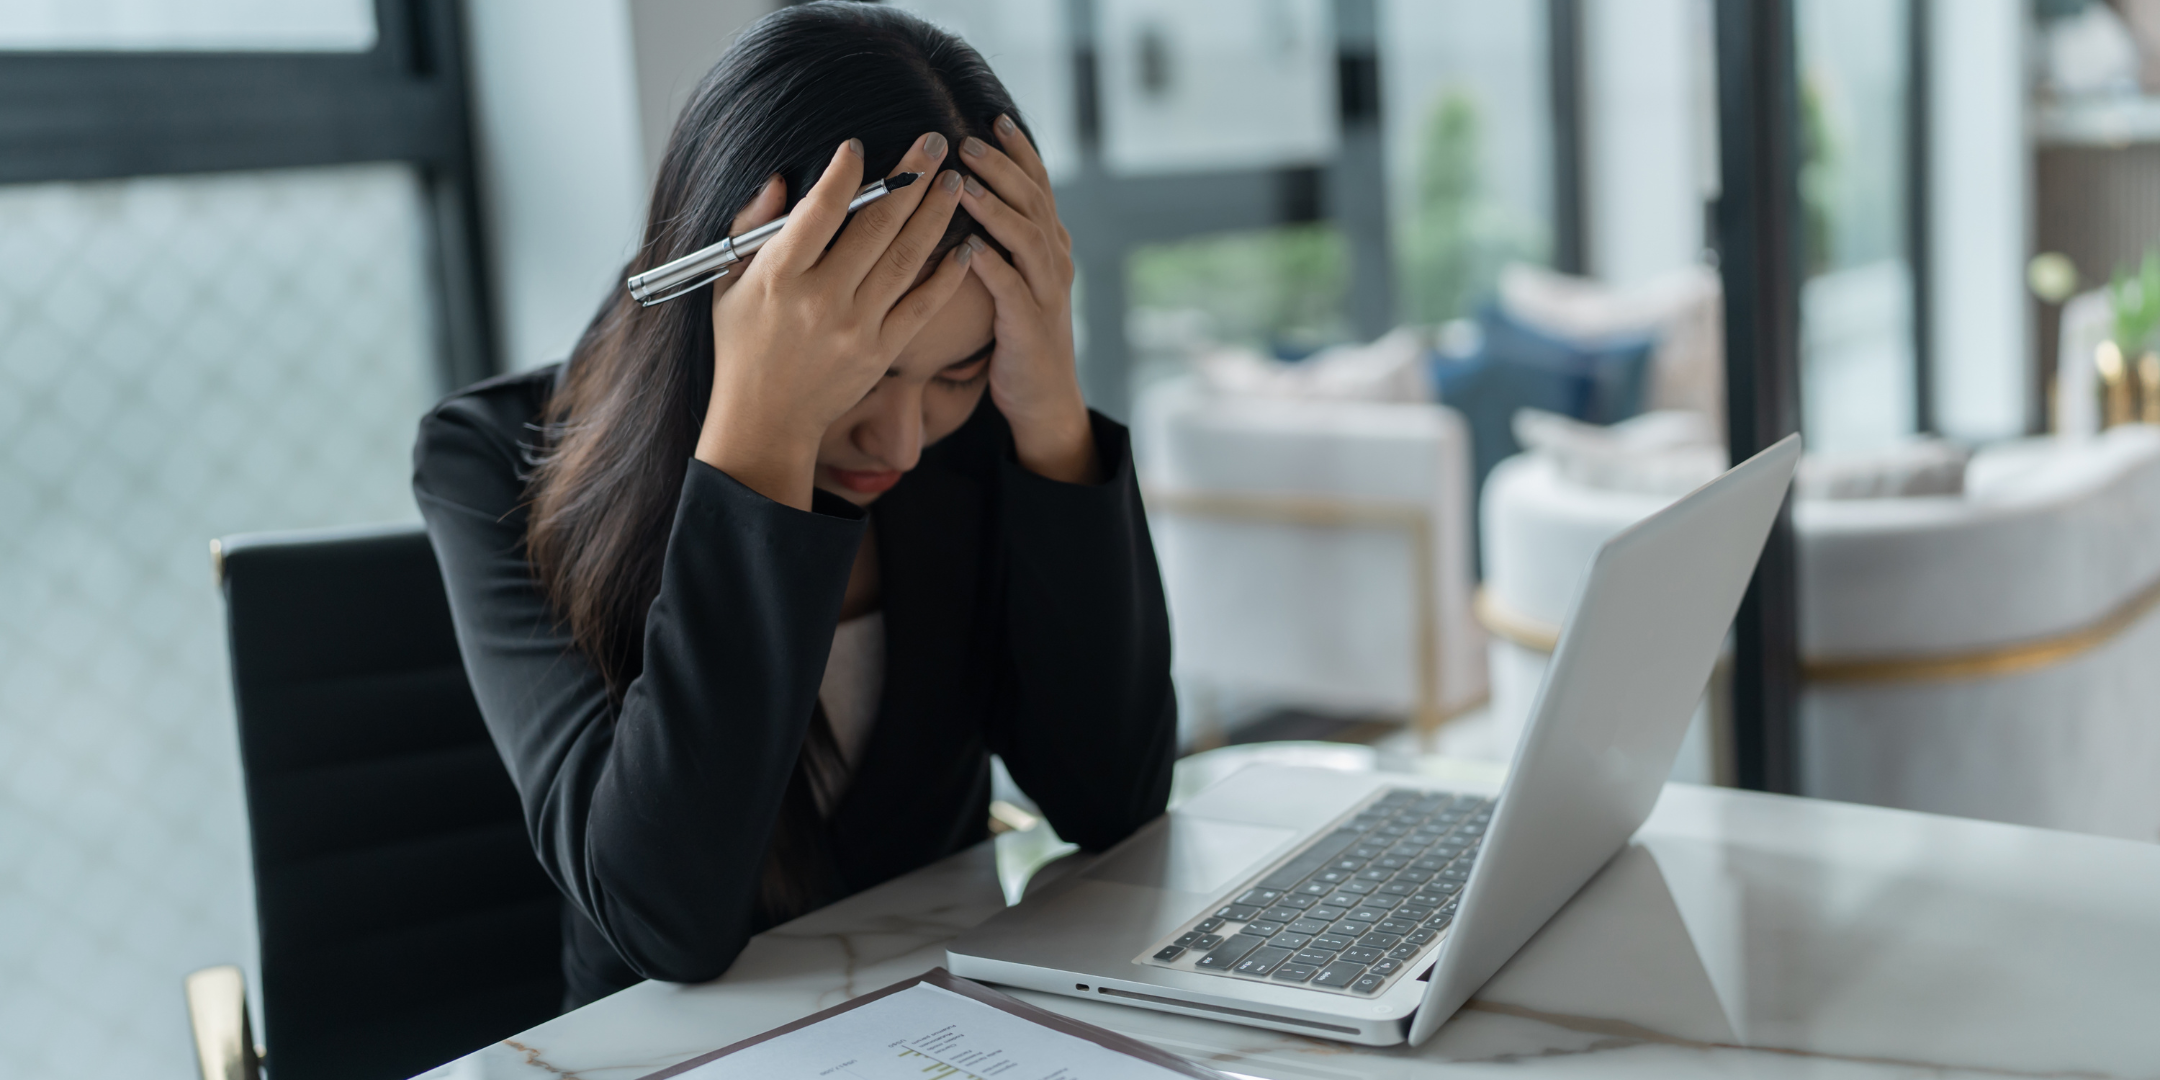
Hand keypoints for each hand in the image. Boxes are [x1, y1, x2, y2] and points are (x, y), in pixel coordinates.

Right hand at [696, 134, 971, 509]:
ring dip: (934, 215)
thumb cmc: (742, 346)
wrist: (765, 420)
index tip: (859, 147)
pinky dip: (947, 275)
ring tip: (954, 181)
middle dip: (908, 178)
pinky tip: (966, 246)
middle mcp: (821, 300)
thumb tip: (782, 181)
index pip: (818, 213)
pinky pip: (922, 306)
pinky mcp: (881, 352)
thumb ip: (752, 229)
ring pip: (905, 259)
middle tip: (933, 141)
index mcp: (779, 277)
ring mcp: (856, 327)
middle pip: (875, 227)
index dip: (843, 176)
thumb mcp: (728, 284)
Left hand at [957, 116, 1098, 484]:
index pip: (1039, 186)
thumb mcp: (1016, 279)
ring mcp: (1047, 293)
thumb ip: (1005, 241)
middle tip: (966, 142)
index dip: (1019, 152)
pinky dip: (991, 265)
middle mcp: (1055, 262)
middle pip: (1032, 201)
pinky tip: (968, 247)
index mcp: (1052, 247)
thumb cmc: (1017, 336)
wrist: (1044, 398)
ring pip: (1026, 237)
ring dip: (994, 207)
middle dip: (999, 168)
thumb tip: (969, 197)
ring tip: (961, 183)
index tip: (994, 118)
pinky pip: (1012, 288)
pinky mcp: (1030, 325)